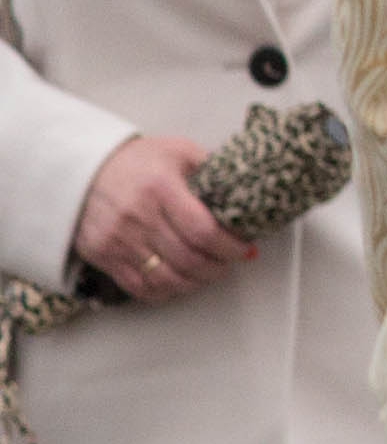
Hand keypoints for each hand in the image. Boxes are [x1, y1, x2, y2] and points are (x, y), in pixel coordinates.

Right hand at [73, 134, 240, 303]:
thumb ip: (211, 169)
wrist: (82, 170)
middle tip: (230, 262)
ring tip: (209, 273)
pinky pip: (138, 287)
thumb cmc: (137, 160)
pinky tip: (180, 282)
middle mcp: (138, 217)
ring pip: (166, 278)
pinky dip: (165, 291)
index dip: (230, 247)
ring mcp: (117, 240)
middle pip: (188, 259)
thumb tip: (246, 191)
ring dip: (195, 282)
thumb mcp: (177, 151)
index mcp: (160, 188)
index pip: (203, 231)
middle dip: (218, 267)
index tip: (247, 250)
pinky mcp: (102, 256)